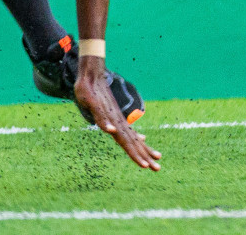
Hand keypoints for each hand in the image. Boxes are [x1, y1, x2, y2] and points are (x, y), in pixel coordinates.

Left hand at [74, 55, 161, 170]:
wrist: (90, 75)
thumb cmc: (87, 90)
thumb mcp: (91, 106)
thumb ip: (102, 119)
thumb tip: (113, 131)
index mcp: (114, 123)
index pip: (127, 143)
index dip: (136, 155)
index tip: (146, 166)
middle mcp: (118, 122)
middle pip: (134, 143)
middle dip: (145, 157)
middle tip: (158, 169)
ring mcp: (118, 119)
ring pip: (134, 137)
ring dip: (144, 149)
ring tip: (158, 158)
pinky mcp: (115, 114)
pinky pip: (128, 129)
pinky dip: (136, 137)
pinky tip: (142, 139)